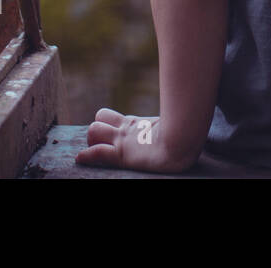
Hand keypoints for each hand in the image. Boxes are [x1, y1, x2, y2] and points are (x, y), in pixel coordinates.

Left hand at [74, 109, 198, 173]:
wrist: (186, 139)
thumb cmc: (187, 132)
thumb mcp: (177, 124)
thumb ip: (174, 119)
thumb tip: (190, 110)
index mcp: (137, 124)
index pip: (110, 116)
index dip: (106, 124)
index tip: (109, 133)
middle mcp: (127, 129)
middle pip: (99, 119)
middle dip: (97, 130)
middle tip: (102, 144)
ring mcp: (123, 140)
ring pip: (93, 131)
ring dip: (91, 141)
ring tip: (95, 150)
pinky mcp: (122, 154)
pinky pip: (97, 152)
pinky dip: (86, 156)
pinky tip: (80, 159)